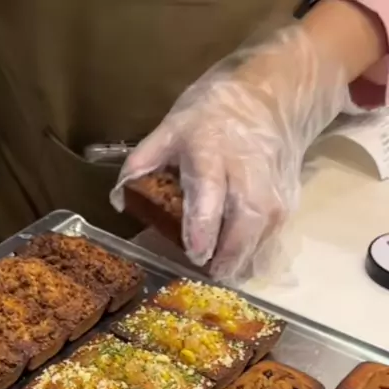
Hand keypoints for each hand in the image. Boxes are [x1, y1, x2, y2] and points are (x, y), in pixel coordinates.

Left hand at [112, 25, 347, 282]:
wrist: (274, 99)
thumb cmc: (215, 114)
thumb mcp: (173, 126)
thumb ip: (143, 162)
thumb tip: (118, 199)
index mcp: (211, 154)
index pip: (208, 197)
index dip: (201, 229)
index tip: (194, 254)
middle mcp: (247, 177)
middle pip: (241, 227)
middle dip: (224, 257)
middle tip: (206, 274)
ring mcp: (272, 193)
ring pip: (258, 240)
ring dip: (238, 263)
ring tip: (218, 272)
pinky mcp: (286, 206)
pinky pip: (269, 241)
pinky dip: (253, 257)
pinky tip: (236, 263)